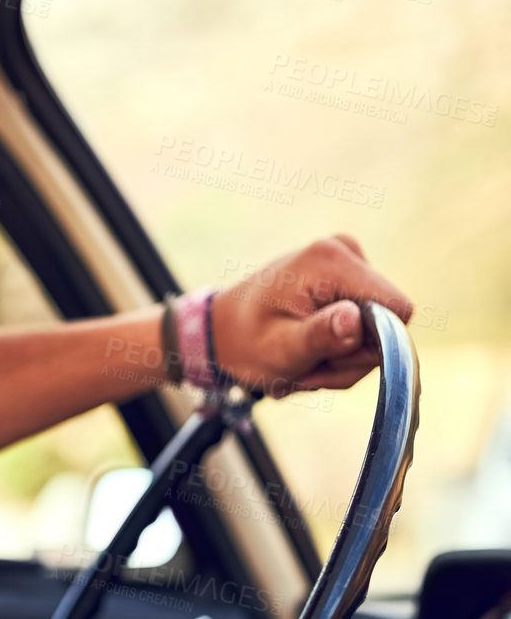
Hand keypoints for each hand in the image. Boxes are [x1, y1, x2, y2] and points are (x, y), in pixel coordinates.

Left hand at [212, 235, 412, 395]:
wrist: (222, 330)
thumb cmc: (244, 342)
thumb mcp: (279, 349)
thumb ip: (320, 336)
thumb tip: (356, 320)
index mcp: (331, 261)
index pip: (396, 311)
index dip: (370, 347)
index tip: (326, 359)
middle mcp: (346, 251)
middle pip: (386, 325)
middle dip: (348, 358)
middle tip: (307, 368)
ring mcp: (348, 261)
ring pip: (375, 332)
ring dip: (339, 359)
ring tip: (302, 361)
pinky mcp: (348, 277)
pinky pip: (363, 326)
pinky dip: (336, 349)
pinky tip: (307, 349)